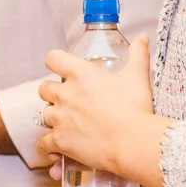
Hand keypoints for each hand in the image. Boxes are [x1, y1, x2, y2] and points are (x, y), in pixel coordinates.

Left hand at [37, 37, 169, 186]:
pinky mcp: (59, 140)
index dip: (55, 62)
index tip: (61, 68)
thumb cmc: (135, 108)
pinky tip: (57, 150)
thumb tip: (143, 37)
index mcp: (81, 74)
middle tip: (69, 101)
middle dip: (53, 93)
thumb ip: (138, 54)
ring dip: (54, 118)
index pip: (53, 59)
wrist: (133, 142)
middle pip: (44, 89)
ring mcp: (59, 118)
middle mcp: (65, 94)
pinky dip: (48, 146)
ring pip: (44, 115)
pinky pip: (43, 143)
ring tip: (69, 125)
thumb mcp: (137, 76)